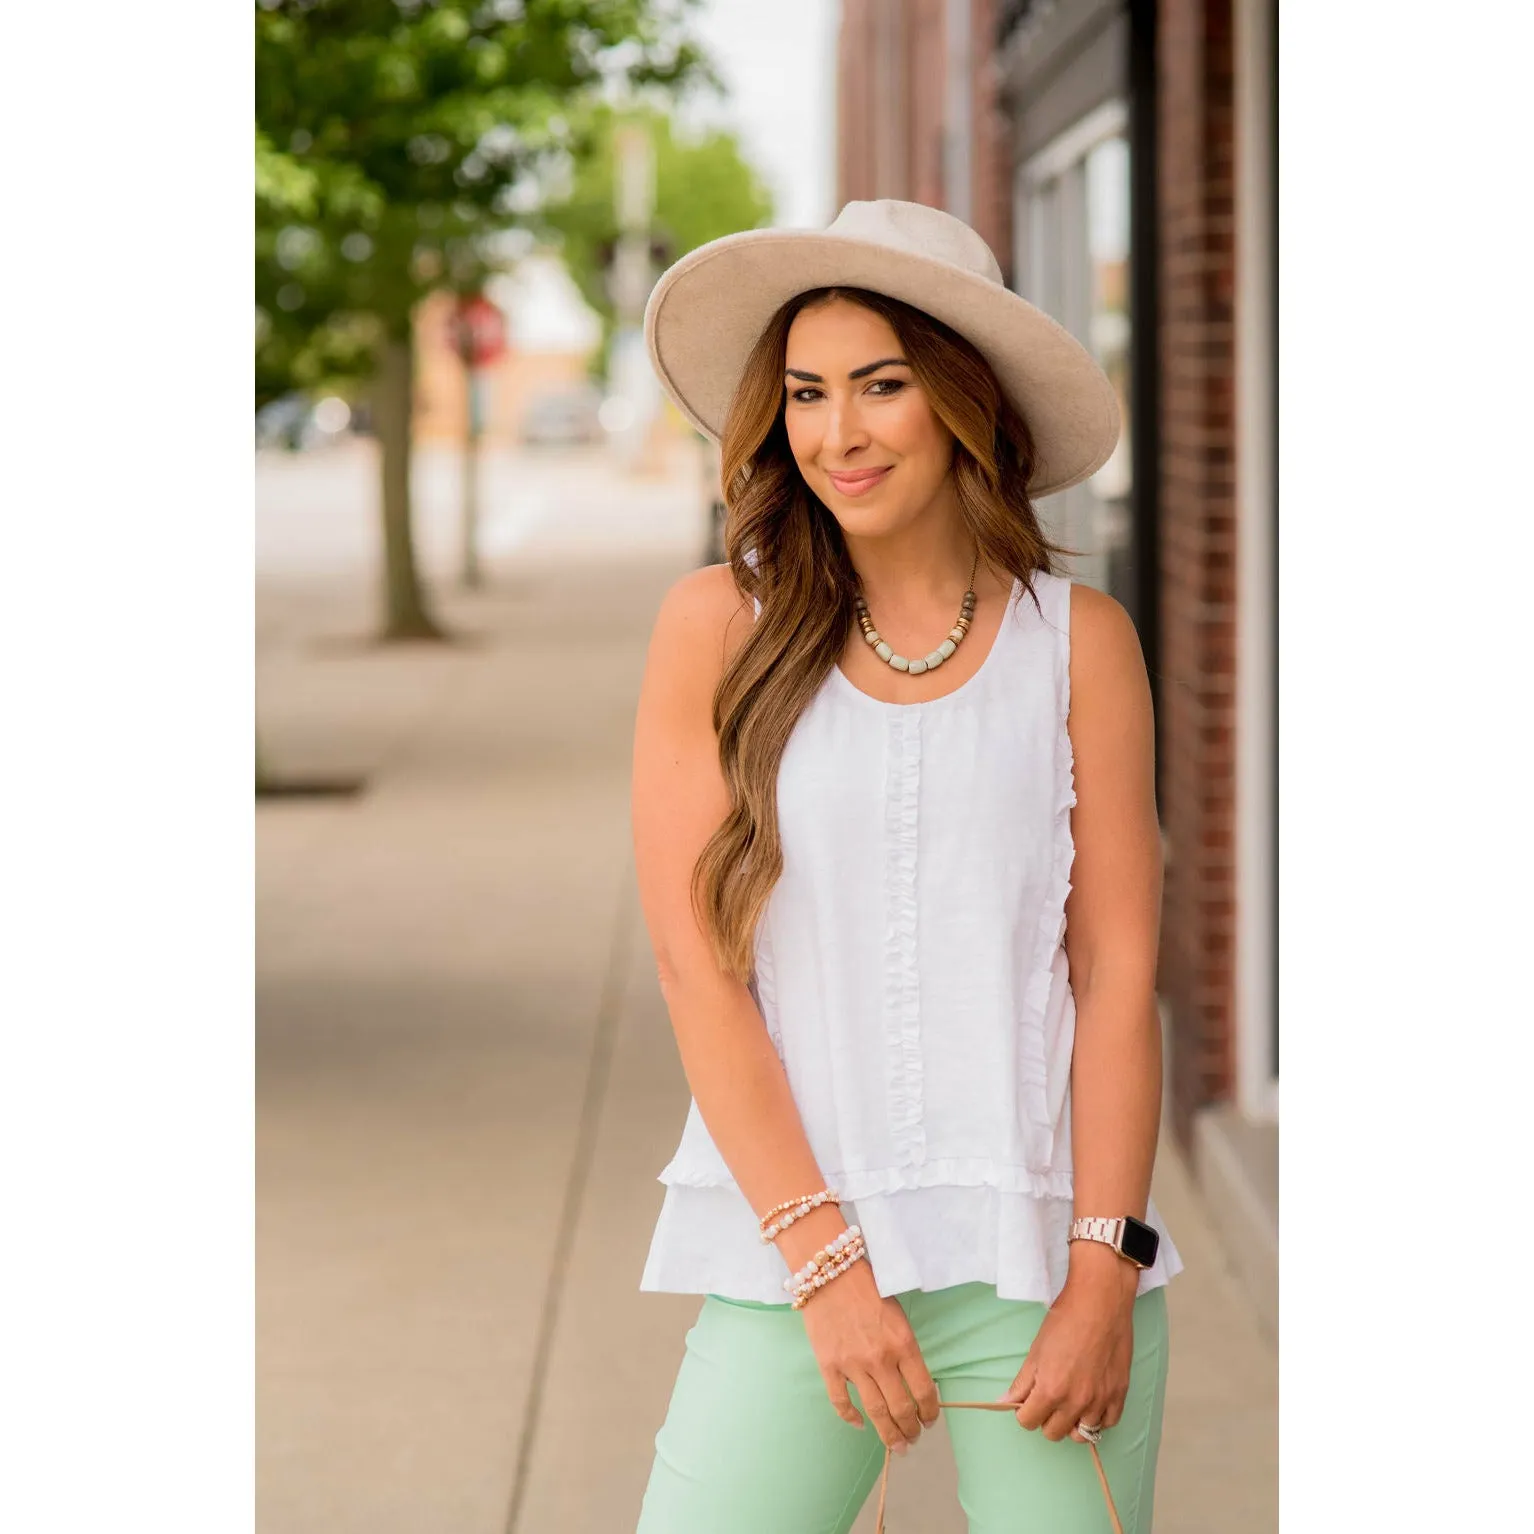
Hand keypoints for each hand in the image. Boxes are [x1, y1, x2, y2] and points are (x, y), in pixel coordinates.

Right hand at [799, 1260, 940, 1455]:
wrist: (830, 1272)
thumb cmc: (869, 1287)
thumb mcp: (898, 1315)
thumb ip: (905, 1348)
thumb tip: (912, 1381)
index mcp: (903, 1343)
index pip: (924, 1390)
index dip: (931, 1412)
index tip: (931, 1420)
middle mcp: (881, 1359)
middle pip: (901, 1408)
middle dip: (911, 1430)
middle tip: (913, 1439)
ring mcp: (853, 1365)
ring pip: (875, 1412)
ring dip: (888, 1434)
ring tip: (896, 1445)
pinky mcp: (829, 1365)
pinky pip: (841, 1401)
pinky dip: (850, 1418)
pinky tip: (859, 1424)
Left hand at [999, 1250, 1137, 1443]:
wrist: (1100, 1302)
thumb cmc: (1064, 1320)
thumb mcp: (1036, 1349)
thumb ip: (1022, 1382)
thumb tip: (1005, 1401)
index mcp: (1050, 1390)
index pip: (1028, 1422)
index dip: (1024, 1411)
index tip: (1028, 1399)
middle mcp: (1076, 1402)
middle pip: (1053, 1433)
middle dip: (1046, 1418)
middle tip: (1048, 1397)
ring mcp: (1100, 1401)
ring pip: (1081, 1434)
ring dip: (1072, 1421)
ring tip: (1070, 1401)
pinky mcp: (1120, 1394)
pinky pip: (1107, 1424)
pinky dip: (1097, 1418)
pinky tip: (1091, 1402)